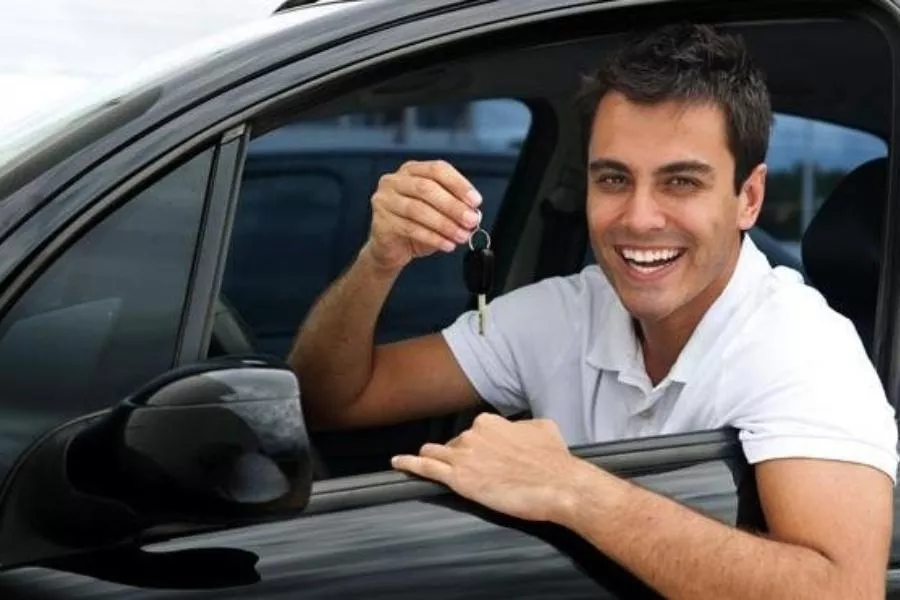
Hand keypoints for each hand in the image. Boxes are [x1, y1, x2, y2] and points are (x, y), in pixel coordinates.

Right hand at [363, 160, 482, 271]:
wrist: (392, 248)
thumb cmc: (416, 225)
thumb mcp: (438, 211)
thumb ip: (454, 207)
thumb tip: (473, 213)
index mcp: (412, 170)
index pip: (437, 169)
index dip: (459, 184)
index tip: (475, 201)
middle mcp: (395, 180)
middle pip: (427, 188)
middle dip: (453, 206)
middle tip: (471, 220)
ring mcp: (385, 199)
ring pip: (418, 209)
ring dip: (444, 224)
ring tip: (461, 235)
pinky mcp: (381, 220)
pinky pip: (410, 228)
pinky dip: (432, 237)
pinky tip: (446, 244)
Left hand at [391, 413, 586, 522]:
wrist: (559, 485)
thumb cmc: (554, 460)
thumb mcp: (543, 428)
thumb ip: (523, 426)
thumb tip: (521, 430)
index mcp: (490, 421)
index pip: (472, 432)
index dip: (476, 446)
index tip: (481, 454)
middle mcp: (472, 434)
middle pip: (455, 445)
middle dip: (460, 456)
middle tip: (473, 471)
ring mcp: (462, 456)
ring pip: (437, 453)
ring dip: (434, 458)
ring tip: (424, 462)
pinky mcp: (458, 478)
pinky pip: (425, 467)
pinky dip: (409, 463)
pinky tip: (398, 463)